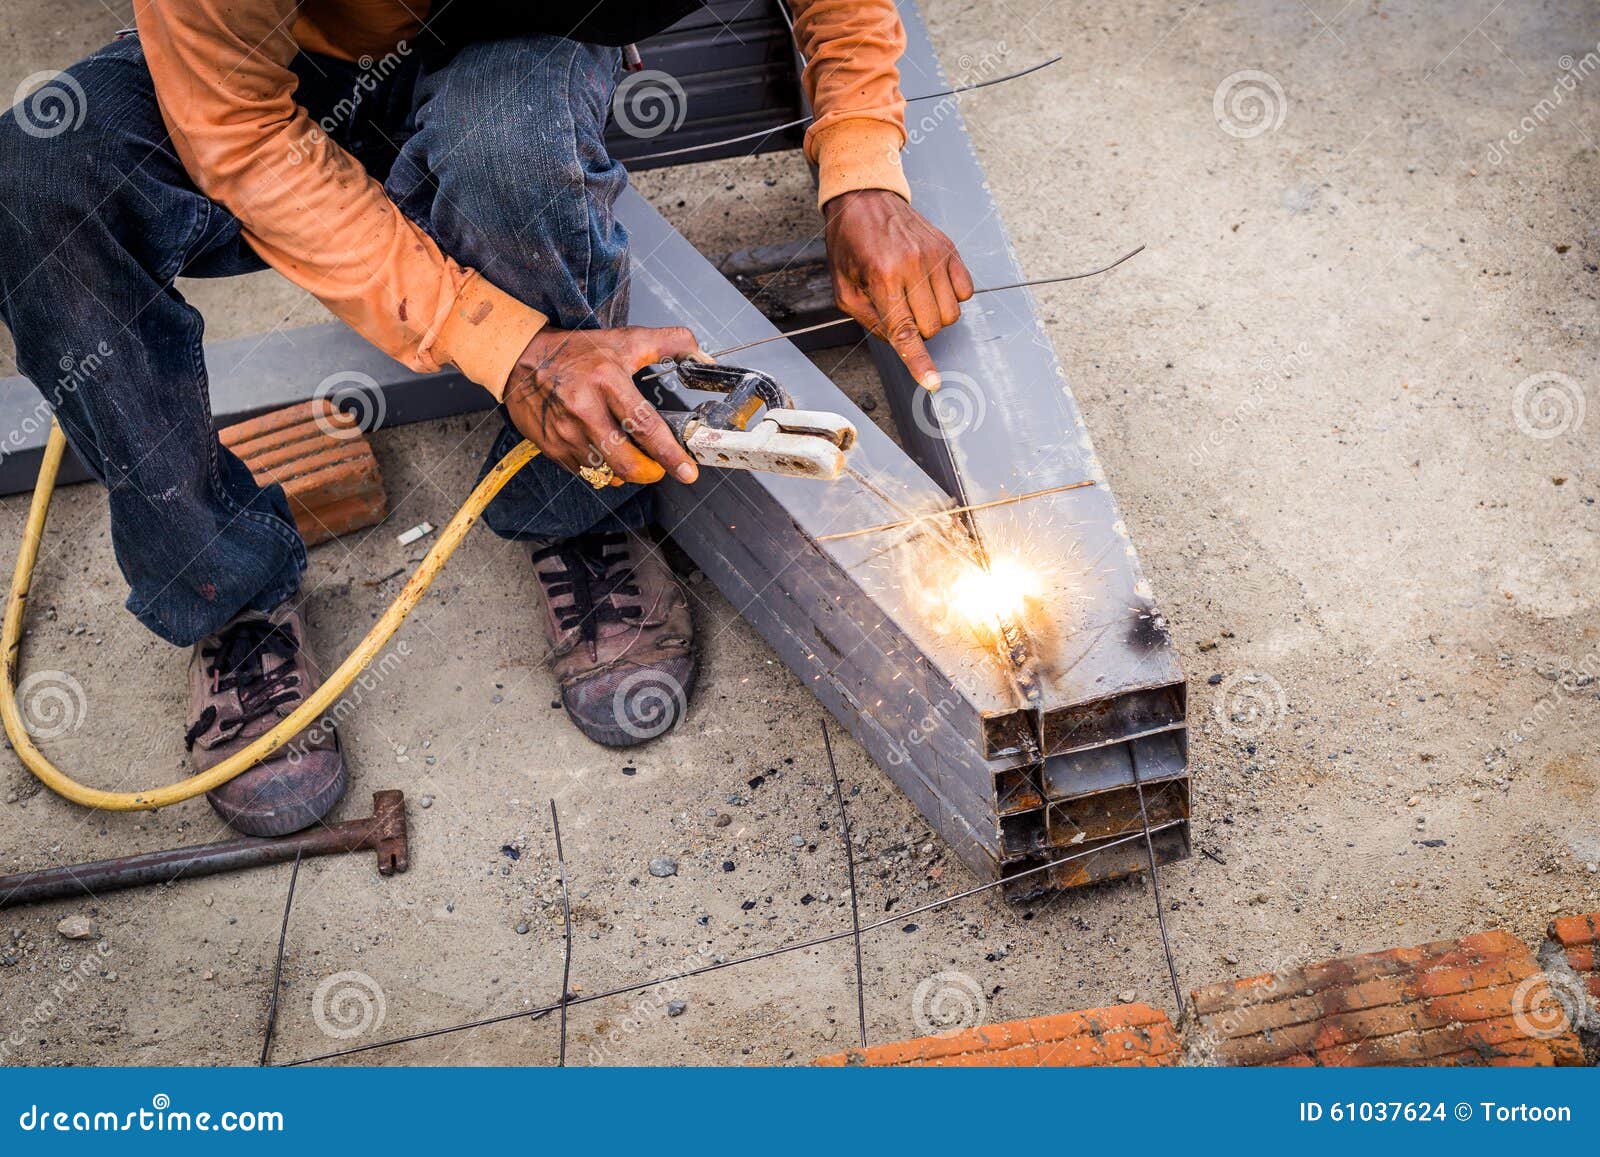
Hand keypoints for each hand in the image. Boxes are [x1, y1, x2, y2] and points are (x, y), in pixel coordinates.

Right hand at [504, 325, 703, 484]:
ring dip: (626, 471)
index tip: (687, 471)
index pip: (644, 426)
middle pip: (626, 461)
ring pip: (607, 472)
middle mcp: (584, 410)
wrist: (520, 359)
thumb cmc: (575, 352)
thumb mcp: (623, 340)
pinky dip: (603, 470)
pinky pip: (587, 473)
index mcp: (607, 381)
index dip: (669, 454)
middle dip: (650, 472)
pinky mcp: (552, 448)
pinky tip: (606, 452)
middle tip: (659, 467)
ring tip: (631, 455)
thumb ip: (668, 343)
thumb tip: (701, 355)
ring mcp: (566, 433)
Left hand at [823, 189, 973, 389]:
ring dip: (934, 315)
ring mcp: (935, 256)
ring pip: (951, 313)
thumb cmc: (850, 244)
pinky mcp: (948, 249)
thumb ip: (869, 320)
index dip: (918, 361)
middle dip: (917, 330)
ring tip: (914, 295)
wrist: (865, 199)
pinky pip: (965, 291)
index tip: (932, 382)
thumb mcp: (843, 288)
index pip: (904, 331)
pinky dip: (952, 297)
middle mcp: (913, 265)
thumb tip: (898, 342)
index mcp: (882, 277)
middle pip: (932, 326)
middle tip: (899, 310)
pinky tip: (932, 286)